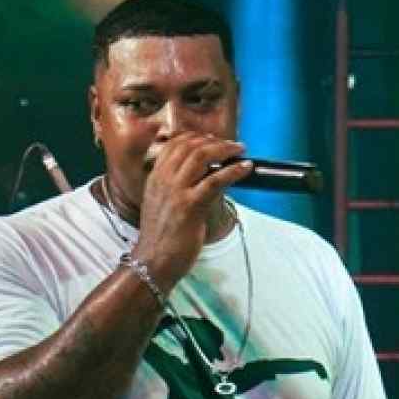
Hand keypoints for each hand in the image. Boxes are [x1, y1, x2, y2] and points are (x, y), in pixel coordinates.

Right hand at [131, 133, 251, 289]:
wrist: (153, 261)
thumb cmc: (160, 237)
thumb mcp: (161, 204)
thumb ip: (175, 188)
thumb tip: (203, 178)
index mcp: (155, 178)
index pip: (174, 145)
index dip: (196, 137)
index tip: (212, 140)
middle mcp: (163, 180)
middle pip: (190, 146)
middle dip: (214, 141)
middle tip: (231, 145)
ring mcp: (176, 191)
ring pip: (202, 156)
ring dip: (225, 150)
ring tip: (240, 151)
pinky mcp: (190, 205)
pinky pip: (215, 180)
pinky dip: (234, 170)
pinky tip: (245, 168)